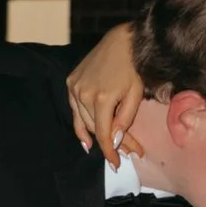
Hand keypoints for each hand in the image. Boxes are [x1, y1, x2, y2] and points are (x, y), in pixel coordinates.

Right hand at [66, 20, 144, 161]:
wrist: (122, 42)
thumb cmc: (133, 69)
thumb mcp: (135, 96)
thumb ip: (125, 120)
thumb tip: (115, 141)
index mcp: (102, 98)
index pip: (103, 134)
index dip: (110, 152)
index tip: (116, 164)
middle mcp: (84, 94)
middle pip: (93, 129)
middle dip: (107, 143)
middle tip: (120, 153)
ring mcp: (74, 88)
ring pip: (82, 121)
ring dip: (93, 134)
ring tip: (102, 146)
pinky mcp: (70, 82)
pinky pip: (74, 109)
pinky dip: (79, 123)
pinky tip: (84, 136)